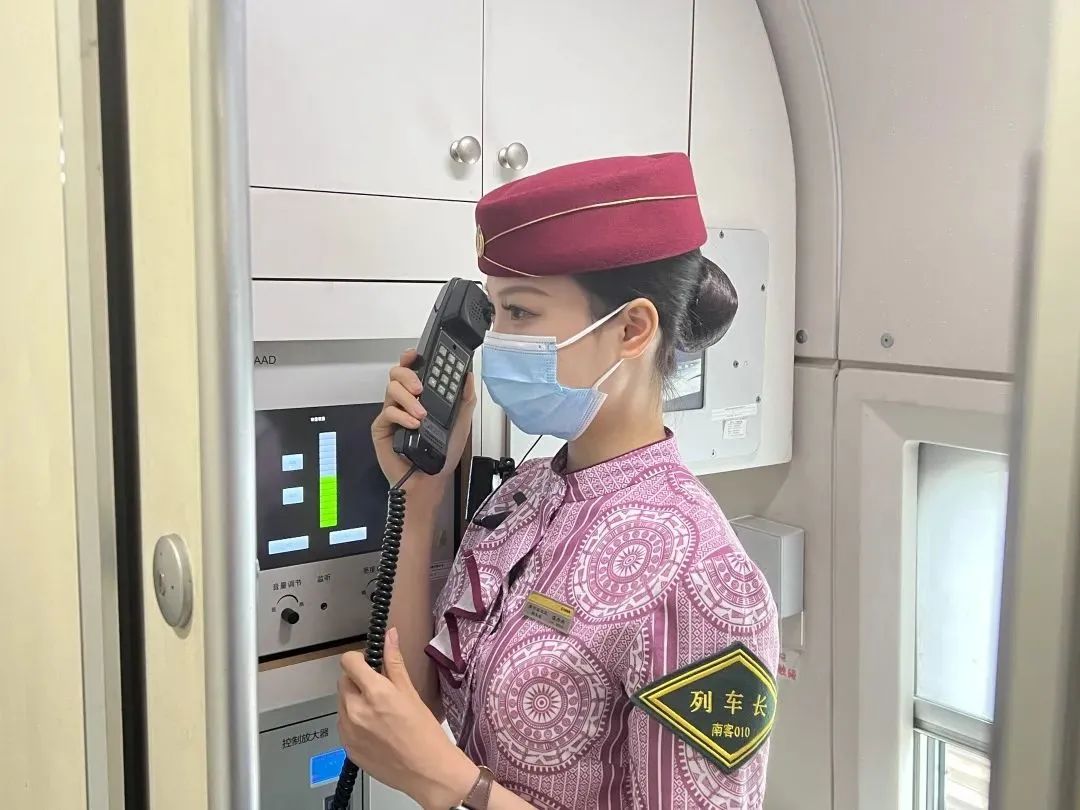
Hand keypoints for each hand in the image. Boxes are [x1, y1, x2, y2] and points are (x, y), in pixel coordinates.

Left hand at [338, 629, 477, 808]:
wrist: (427, 770)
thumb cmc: (424, 733)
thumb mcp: (410, 692)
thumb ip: (394, 662)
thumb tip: (389, 636)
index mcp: (375, 693)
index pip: (349, 662)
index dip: (358, 659)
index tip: (368, 663)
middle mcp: (356, 711)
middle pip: (344, 681)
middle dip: (358, 681)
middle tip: (379, 690)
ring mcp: (349, 731)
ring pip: (342, 703)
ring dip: (354, 701)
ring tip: (378, 713)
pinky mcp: (347, 748)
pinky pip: (343, 724)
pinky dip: (353, 722)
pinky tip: (374, 729)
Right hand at [372, 349, 476, 495]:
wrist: (430, 479)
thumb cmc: (443, 453)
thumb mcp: (461, 423)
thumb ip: (465, 399)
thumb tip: (468, 376)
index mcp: (421, 397)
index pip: (412, 370)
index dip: (411, 358)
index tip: (416, 354)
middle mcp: (404, 401)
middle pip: (396, 374)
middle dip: (408, 375)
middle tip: (419, 388)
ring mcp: (392, 413)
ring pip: (391, 390)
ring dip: (408, 399)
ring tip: (422, 415)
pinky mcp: (382, 428)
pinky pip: (388, 412)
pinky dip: (402, 416)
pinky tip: (414, 426)